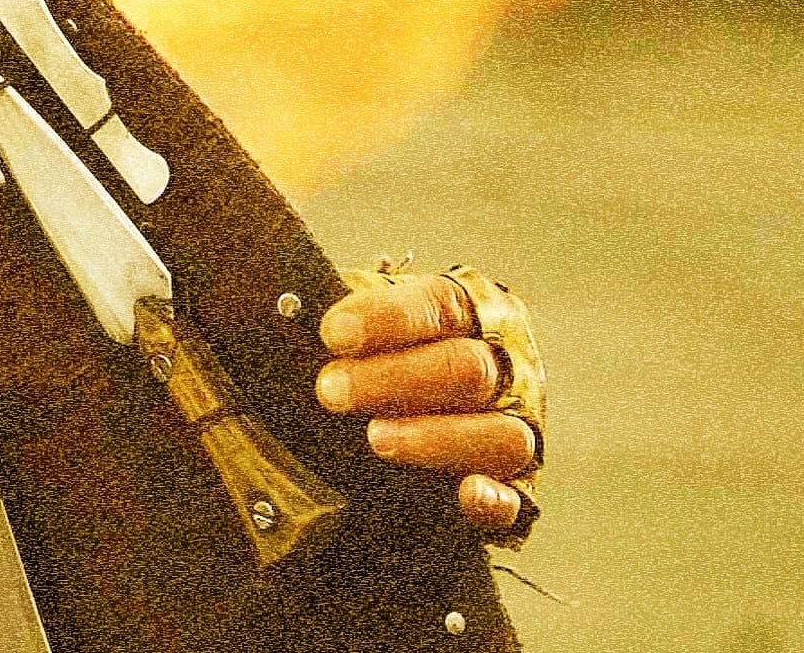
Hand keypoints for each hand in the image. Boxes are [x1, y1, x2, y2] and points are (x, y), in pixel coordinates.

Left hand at [315, 265, 542, 536]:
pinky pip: (517, 497)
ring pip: (499, 433)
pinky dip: (493, 499)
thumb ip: (341, 314)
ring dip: (435, 438)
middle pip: (467, 368)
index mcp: (471, 310)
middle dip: (393, 380)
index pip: (440, 304)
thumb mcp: (364, 318)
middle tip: (331, 391)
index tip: (333, 334)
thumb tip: (286, 308)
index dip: (387, 318)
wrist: (409, 398)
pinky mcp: (517, 486)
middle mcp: (507, 365)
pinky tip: (464, 494)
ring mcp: (518, 426)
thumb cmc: (377, 349)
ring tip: (376, 439)